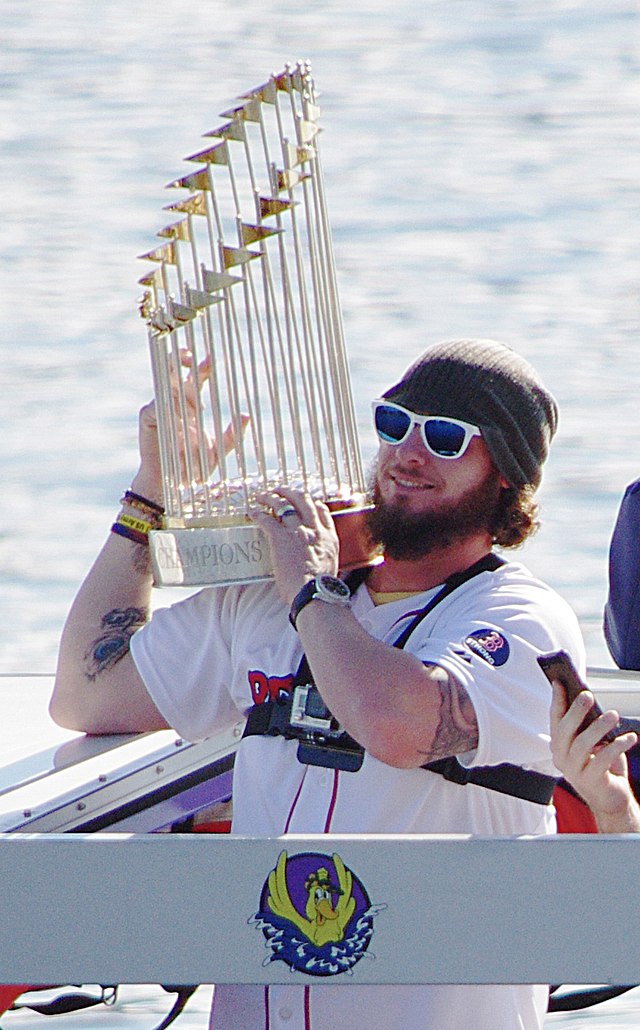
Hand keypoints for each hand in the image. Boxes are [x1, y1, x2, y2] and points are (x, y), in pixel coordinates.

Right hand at [132, 350, 248, 501]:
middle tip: (191, 357)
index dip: (202, 368)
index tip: (211, 358)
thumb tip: (247, 415)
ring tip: (188, 389)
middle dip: (180, 360)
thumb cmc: (193, 467)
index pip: (195, 380)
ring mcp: (159, 409)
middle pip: (174, 373)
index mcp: (189, 407)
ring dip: (175, 383)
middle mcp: (173, 403)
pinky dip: (168, 407)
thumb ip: (233, 435)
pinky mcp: (147, 418)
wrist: (172, 485)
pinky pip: (156, 406)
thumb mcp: (218, 450)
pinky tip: (179, 414)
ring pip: (165, 385)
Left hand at [251, 487, 339, 605]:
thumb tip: (315, 561)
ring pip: (283, 505)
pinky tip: (252, 512)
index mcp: (328, 537)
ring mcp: (297, 532)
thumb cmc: (321, 588)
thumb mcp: (331, 565)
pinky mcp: (280, 538)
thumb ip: (324, 555)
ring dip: (271, 497)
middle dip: (290, 492)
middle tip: (280, 490)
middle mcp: (314, 530)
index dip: (312, 502)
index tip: (305, 500)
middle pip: (302, 500)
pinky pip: (267, 520)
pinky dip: (258, 514)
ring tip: (262, 495)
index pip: (321, 510)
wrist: (314, 593)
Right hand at [550, 680, 638, 826]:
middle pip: (565, 731)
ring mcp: (574, 771)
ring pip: (582, 745)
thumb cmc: (601, 766)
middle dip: (575, 711)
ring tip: (613, 715)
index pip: (554, 719)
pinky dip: (617, 746)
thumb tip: (590, 700)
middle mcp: (561, 758)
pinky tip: (629, 737)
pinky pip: (603, 760)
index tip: (559, 682)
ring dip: (598, 727)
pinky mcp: (591, 781)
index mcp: (559, 745)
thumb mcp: (593, 742)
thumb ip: (587, 726)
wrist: (610, 799)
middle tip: (587, 696)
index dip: (557, 701)